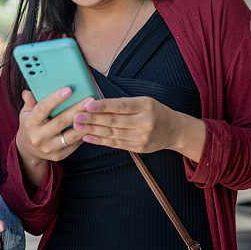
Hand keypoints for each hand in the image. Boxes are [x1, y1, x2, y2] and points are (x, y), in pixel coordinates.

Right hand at [15, 87, 88, 186]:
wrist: (29, 150)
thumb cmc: (30, 126)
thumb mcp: (26, 114)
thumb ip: (30, 102)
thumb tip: (28, 92)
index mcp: (30, 123)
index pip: (43, 109)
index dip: (56, 98)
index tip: (69, 89)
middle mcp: (38, 137)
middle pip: (60, 121)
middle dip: (77, 109)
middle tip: (90, 99)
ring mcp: (49, 148)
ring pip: (70, 136)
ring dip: (84, 124)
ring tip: (95, 113)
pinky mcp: (58, 155)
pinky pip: (74, 144)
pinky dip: (83, 135)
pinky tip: (91, 125)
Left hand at [74, 96, 205, 160]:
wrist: (174, 130)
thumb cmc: (154, 111)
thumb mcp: (144, 101)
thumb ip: (124, 103)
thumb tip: (96, 103)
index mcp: (146, 106)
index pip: (121, 106)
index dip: (103, 105)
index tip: (87, 104)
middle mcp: (144, 122)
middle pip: (114, 121)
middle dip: (93, 119)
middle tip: (76, 116)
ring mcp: (141, 137)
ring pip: (112, 133)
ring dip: (92, 130)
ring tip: (78, 126)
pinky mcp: (138, 148)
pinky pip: (115, 144)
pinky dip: (100, 140)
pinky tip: (87, 137)